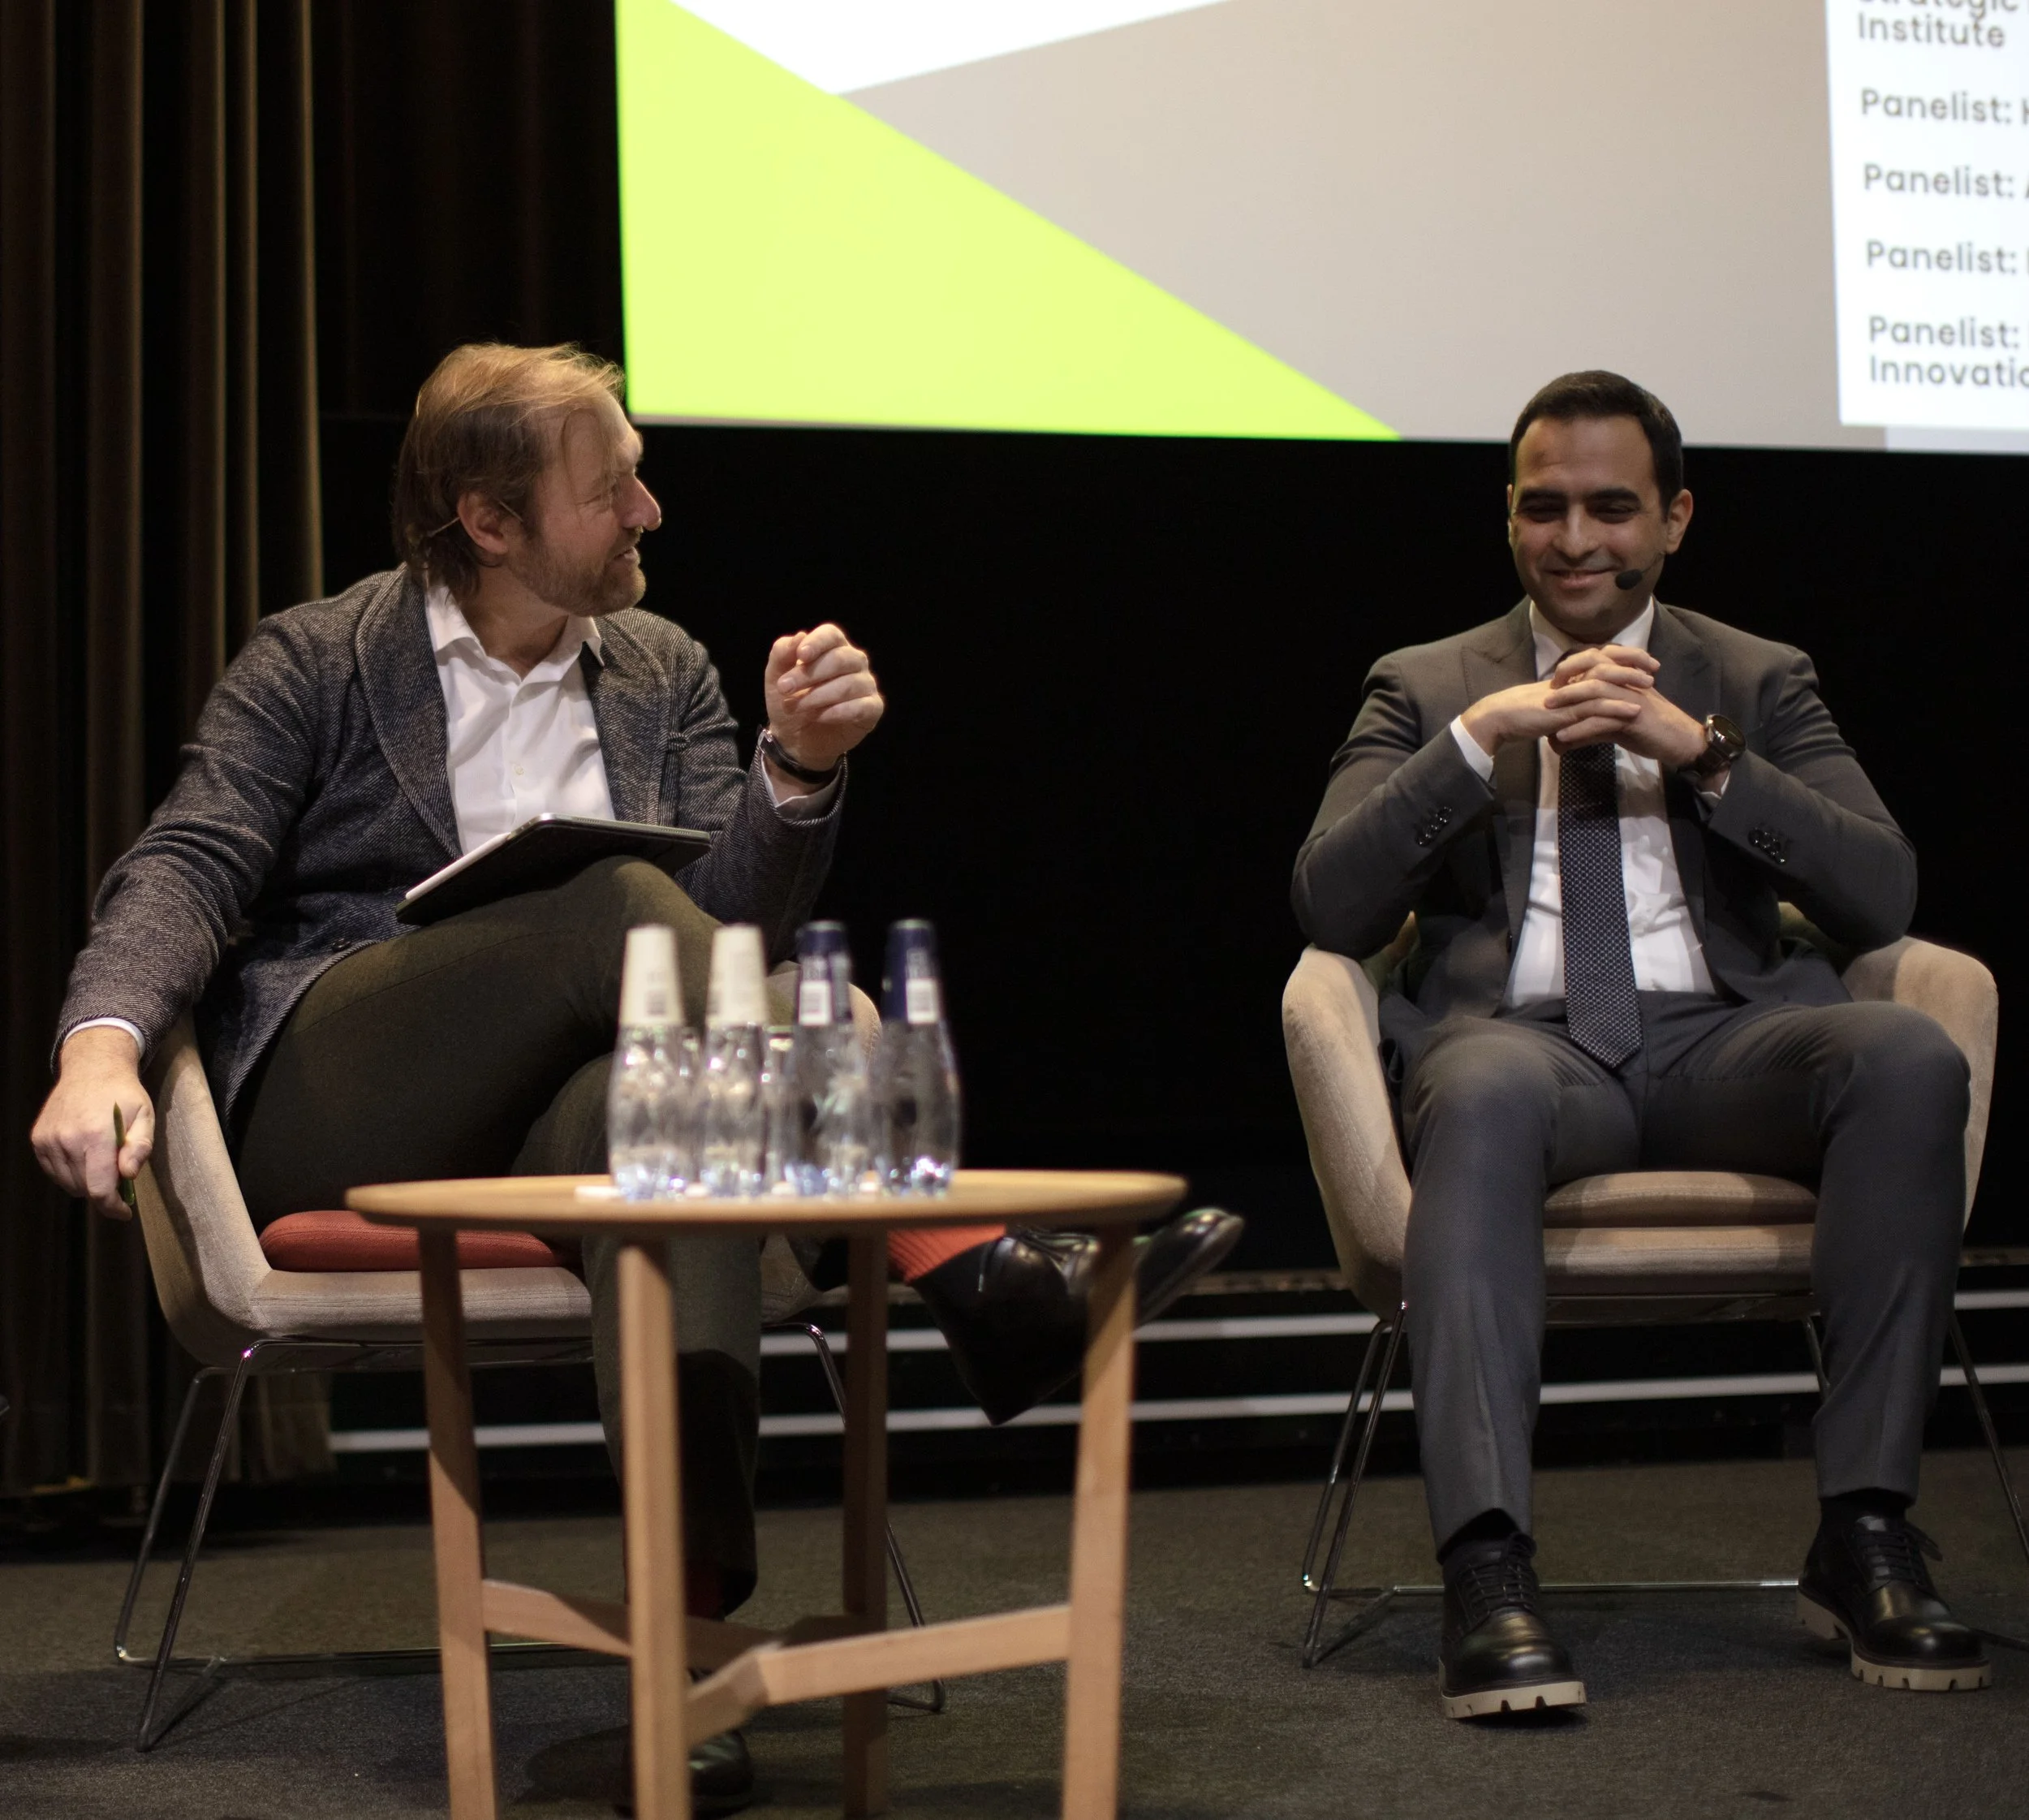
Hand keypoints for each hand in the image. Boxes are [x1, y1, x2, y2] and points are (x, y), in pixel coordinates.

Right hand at [31, 1025, 152, 1219]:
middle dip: (105, 1190)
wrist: (91, 1068)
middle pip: (84, 1188)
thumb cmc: (123, 1095)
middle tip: (119, 1174)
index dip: (112, 1207)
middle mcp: (67, 1139)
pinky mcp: (38, 1139)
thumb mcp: (145, 1116)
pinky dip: (71, 1172)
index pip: (99, 1188)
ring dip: (87, 1181)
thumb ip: (139, 1147)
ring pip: (68, 1183)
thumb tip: (128, 1175)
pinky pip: (54, 1171)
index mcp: (96, 1135)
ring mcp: (49, 1140)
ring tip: (103, 1159)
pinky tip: (85, 1154)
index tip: (125, 1212)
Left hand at [762, 624, 884, 781]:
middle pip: (840, 659)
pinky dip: (836, 712)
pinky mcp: (872, 709)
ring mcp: (866, 685)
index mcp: (833, 647)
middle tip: (785, 688)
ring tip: (795, 707)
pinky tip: (818, 717)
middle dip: (809, 674)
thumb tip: (799, 636)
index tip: (801, 655)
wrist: (794, 738)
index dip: (817, 642)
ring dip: (817, 697)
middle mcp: (855, 661)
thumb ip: (782, 653)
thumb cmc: (791, 699)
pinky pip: (861, 707)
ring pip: (849, 684)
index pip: (831, 635)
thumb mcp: (776, 676)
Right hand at [1459, 670, 1643, 757]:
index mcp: (1568, 675)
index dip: (1623, 656)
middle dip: (1633, 662)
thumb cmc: (1523, 713)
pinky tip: (1633, 711)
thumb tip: (1585, 706)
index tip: (1644, 660)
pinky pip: (1594, 706)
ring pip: (1603, 681)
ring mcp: (1568, 694)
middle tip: (1655, 666)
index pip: (1600, 657)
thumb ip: (1570, 702)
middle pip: (1606, 661)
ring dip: (1629, 682)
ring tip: (1651, 686)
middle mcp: (1569, 679)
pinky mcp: (1564, 711)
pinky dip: (1616, 708)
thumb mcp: (1553, 704)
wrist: (1500, 718)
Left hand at [1544, 645, 1704, 765]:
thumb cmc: (1651, 731)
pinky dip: (1580, 729)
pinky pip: (1603, 720)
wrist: (1681, 742)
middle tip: (1543, 696)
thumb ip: (1593, 726)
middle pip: (1591, 673)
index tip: (1551, 685)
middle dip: (1565, 683)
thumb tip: (1563, 737)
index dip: (1572, 671)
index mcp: (1625, 680)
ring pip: (1595, 693)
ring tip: (1547, 712)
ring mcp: (1631, 698)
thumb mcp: (1617, 726)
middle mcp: (1627, 684)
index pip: (1594, 666)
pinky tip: (1563, 739)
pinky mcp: (1634, 717)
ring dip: (1569, 701)